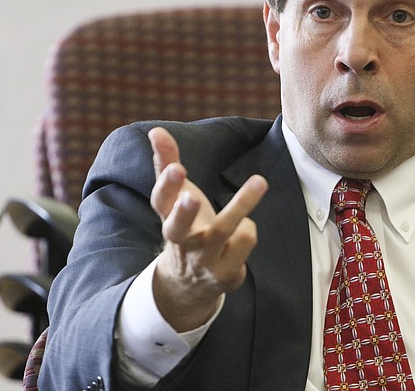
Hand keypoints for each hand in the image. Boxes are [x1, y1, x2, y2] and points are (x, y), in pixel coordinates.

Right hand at [147, 127, 266, 331]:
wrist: (189, 283)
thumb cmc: (186, 226)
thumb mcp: (176, 196)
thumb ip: (167, 162)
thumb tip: (156, 130)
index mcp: (168, 218)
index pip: (160, 201)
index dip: (166, 184)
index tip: (177, 167)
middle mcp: (183, 241)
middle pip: (179, 229)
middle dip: (185, 213)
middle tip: (192, 196)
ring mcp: (203, 259)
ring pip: (224, 232)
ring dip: (242, 205)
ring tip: (259, 181)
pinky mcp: (225, 273)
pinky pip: (244, 243)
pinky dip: (248, 230)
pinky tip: (244, 229)